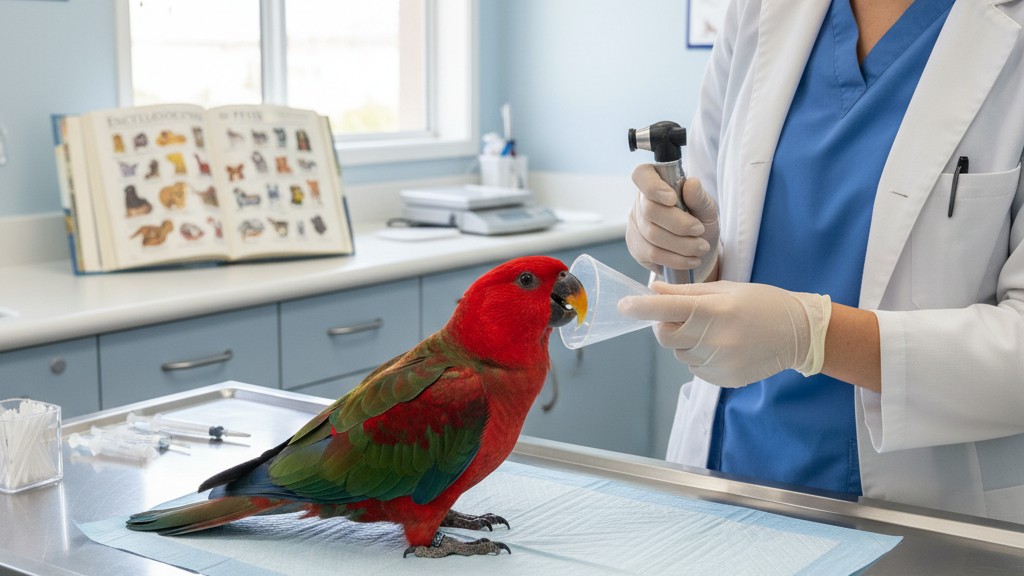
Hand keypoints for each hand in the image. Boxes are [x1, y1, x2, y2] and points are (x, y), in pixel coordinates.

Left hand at [618, 281, 831, 387]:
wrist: (799, 333)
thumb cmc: (761, 303)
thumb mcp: (725, 289)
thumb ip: (686, 292)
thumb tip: (652, 289)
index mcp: (714, 310)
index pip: (666, 309)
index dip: (641, 307)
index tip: (624, 306)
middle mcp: (714, 339)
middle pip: (666, 337)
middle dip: (667, 326)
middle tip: (685, 316)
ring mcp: (719, 362)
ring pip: (680, 353)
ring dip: (686, 342)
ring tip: (715, 331)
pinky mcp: (724, 379)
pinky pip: (695, 368)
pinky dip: (700, 356)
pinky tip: (723, 346)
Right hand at [626, 166, 719, 281]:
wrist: (698, 251)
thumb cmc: (700, 222)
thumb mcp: (706, 209)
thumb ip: (699, 197)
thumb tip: (692, 183)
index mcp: (657, 182)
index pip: (642, 175)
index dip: (653, 187)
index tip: (672, 199)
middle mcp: (641, 201)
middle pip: (650, 210)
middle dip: (679, 224)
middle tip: (700, 231)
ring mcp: (636, 225)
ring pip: (652, 235)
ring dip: (681, 245)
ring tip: (701, 248)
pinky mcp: (636, 247)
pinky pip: (652, 254)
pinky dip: (675, 259)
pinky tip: (690, 259)